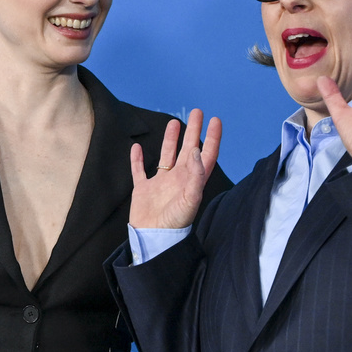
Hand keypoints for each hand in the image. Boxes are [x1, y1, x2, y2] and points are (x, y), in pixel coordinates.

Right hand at [129, 109, 222, 228]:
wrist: (153, 239)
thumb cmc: (175, 223)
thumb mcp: (190, 198)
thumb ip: (195, 174)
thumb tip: (195, 149)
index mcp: (192, 181)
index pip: (206, 155)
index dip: (212, 138)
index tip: (215, 120)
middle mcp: (179, 179)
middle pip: (188, 150)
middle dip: (193, 131)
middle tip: (197, 112)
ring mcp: (161, 184)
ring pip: (167, 156)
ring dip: (170, 140)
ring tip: (174, 123)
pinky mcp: (143, 189)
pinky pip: (140, 170)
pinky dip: (137, 159)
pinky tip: (137, 148)